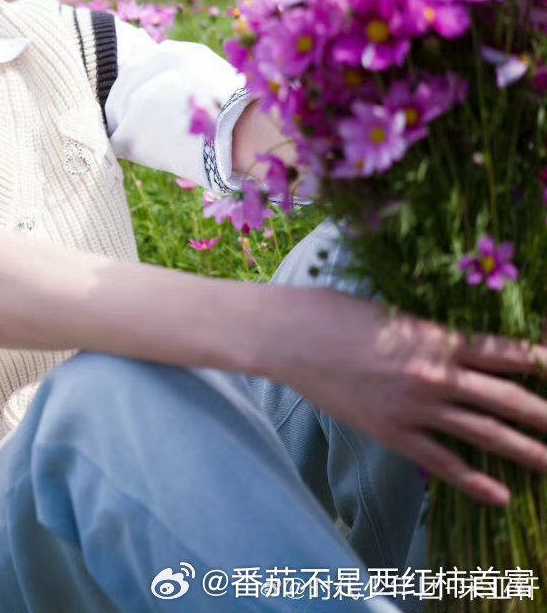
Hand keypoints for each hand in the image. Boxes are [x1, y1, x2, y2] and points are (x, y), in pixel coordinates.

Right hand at [268, 286, 546, 506]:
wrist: (286, 336)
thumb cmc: (332, 312)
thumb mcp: (391, 312)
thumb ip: (428, 332)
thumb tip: (455, 344)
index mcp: (437, 337)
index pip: (506, 353)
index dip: (540, 361)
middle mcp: (435, 375)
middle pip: (508, 398)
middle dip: (545, 415)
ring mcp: (414, 408)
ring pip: (485, 432)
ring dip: (526, 449)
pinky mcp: (391, 432)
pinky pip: (441, 461)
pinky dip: (474, 480)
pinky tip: (502, 494)